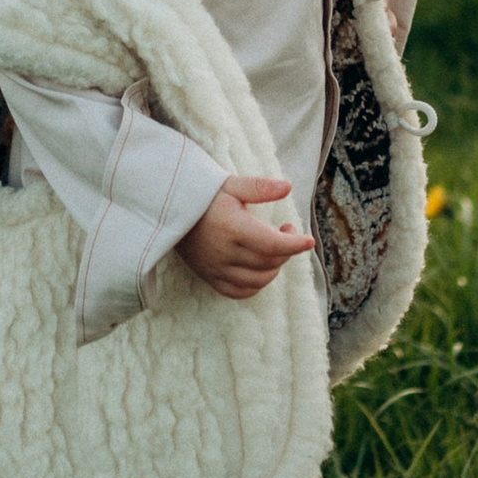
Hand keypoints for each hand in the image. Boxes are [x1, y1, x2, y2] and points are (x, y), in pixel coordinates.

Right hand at [180, 173, 314, 298]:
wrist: (169, 211)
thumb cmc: (203, 195)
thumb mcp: (232, 185)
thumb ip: (260, 188)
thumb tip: (288, 187)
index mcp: (233, 228)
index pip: (272, 245)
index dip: (295, 245)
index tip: (309, 240)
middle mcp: (225, 252)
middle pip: (269, 262)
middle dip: (287, 250)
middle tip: (288, 231)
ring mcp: (216, 268)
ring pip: (258, 280)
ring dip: (275, 267)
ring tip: (275, 248)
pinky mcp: (210, 277)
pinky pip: (239, 291)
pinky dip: (256, 284)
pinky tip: (261, 268)